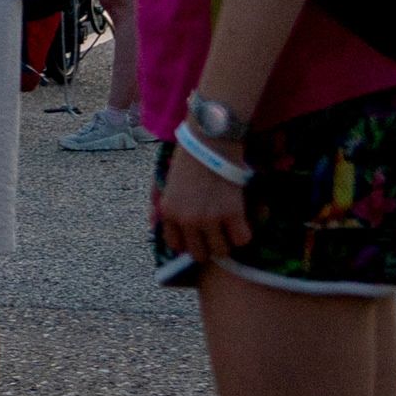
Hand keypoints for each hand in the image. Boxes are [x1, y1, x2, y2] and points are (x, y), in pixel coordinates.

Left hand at [154, 147, 250, 262]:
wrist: (209, 142)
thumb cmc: (188, 158)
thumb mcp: (166, 183)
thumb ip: (159, 205)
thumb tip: (152, 224)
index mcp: (168, 212)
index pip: (175, 245)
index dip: (188, 243)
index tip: (196, 237)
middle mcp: (187, 220)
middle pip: (199, 253)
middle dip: (208, 246)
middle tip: (216, 234)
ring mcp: (210, 218)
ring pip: (221, 250)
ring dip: (226, 242)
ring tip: (229, 228)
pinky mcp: (232, 213)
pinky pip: (241, 239)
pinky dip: (243, 233)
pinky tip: (241, 222)